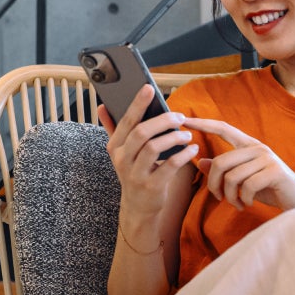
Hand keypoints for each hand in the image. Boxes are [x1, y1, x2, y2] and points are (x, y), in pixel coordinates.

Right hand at [100, 85, 199, 217]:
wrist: (138, 207)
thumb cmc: (134, 172)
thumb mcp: (121, 153)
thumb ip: (113, 128)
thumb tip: (102, 106)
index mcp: (115, 147)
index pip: (126, 121)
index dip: (138, 103)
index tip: (149, 88)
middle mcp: (122, 159)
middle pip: (141, 132)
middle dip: (163, 120)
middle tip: (180, 117)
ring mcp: (136, 174)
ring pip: (154, 147)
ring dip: (174, 137)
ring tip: (187, 135)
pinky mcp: (152, 186)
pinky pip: (170, 165)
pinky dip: (183, 155)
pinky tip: (192, 149)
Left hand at [183, 118, 294, 211]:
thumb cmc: (270, 190)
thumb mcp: (243, 181)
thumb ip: (225, 171)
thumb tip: (200, 162)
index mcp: (249, 146)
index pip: (224, 128)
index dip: (203, 123)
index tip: (183, 119)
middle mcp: (258, 148)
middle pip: (220, 162)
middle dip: (214, 185)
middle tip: (219, 198)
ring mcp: (267, 158)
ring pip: (231, 177)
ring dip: (230, 196)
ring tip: (237, 204)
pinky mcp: (274, 171)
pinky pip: (246, 186)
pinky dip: (244, 200)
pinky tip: (248, 204)